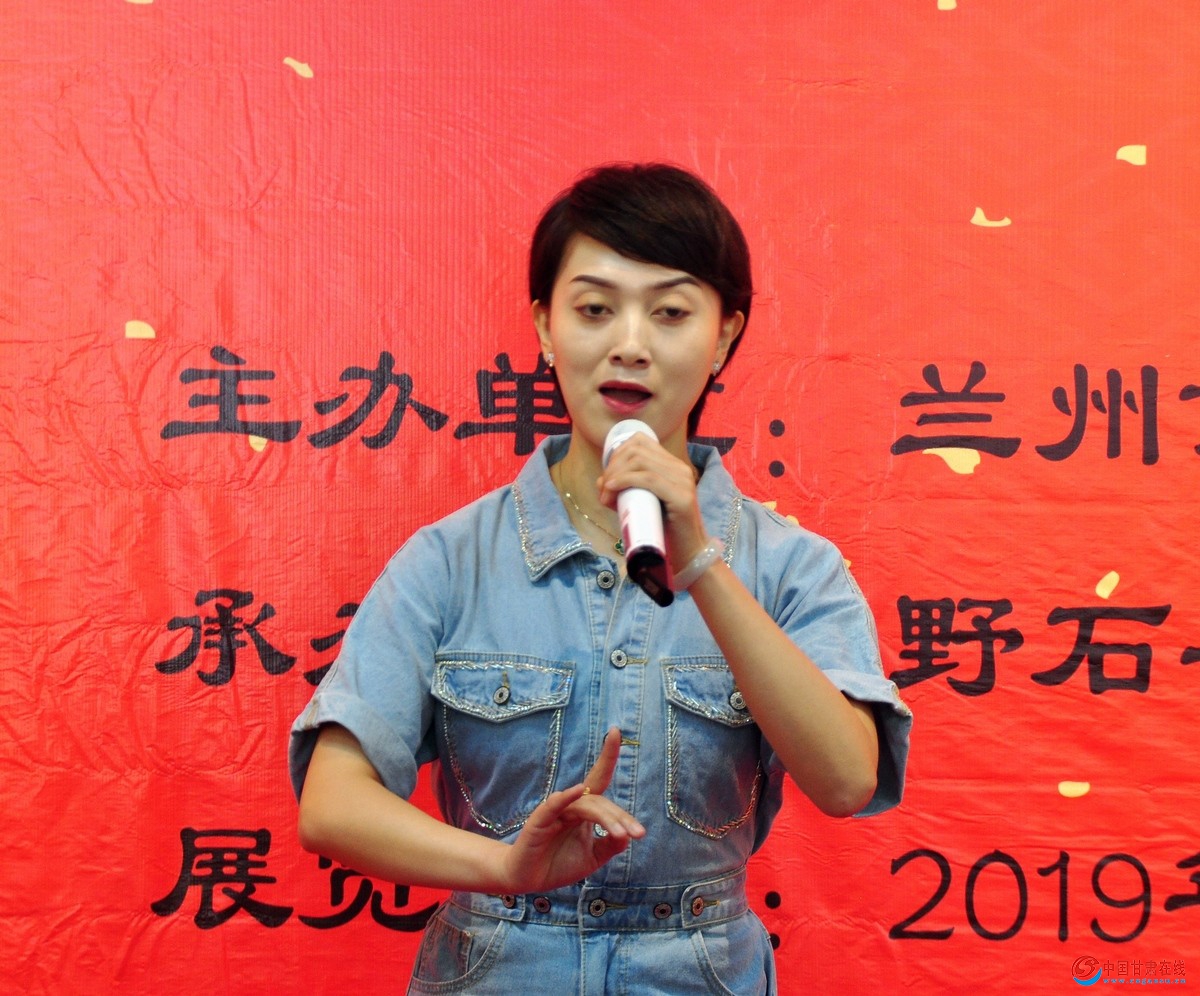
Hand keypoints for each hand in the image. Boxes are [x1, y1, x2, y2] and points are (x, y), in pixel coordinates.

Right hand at [501, 727, 644, 892]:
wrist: (529, 880)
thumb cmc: (559, 863)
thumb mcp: (593, 856)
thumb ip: (610, 844)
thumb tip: (628, 834)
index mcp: (584, 809)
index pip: (599, 778)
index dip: (607, 755)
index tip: (615, 731)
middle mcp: (571, 805)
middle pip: (600, 801)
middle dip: (621, 816)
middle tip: (638, 834)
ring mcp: (556, 811)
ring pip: (586, 806)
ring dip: (606, 818)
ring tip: (622, 834)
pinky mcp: (540, 821)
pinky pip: (554, 806)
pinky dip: (565, 797)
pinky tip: (575, 790)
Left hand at [596, 433, 708, 571]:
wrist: (687, 553)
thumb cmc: (663, 530)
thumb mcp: (642, 503)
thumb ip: (625, 490)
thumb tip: (601, 480)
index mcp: (673, 465)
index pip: (641, 441)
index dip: (617, 453)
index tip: (607, 475)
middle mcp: (680, 468)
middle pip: (636, 450)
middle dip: (613, 466)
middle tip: (603, 489)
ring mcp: (683, 481)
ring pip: (640, 462)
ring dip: (615, 475)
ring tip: (606, 495)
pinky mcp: (682, 497)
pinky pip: (649, 479)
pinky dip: (625, 480)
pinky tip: (612, 489)